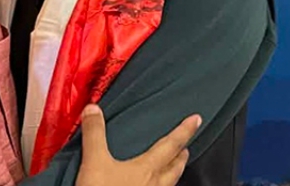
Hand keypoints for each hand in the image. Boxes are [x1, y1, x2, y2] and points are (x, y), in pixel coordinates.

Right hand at [76, 105, 200, 185]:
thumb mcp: (95, 162)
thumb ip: (95, 134)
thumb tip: (93, 110)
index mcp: (148, 169)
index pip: (172, 145)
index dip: (184, 131)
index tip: (196, 120)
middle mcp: (156, 185)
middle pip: (176, 167)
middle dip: (181, 154)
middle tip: (186, 146)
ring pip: (169, 183)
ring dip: (173, 172)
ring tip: (172, 166)